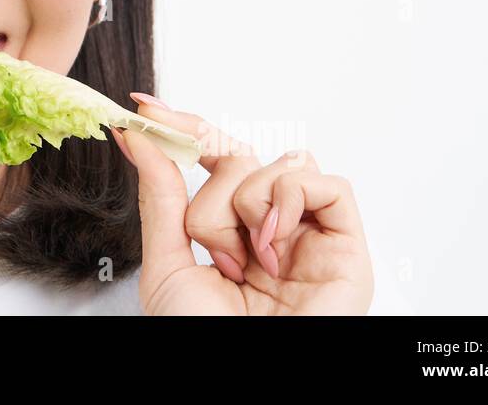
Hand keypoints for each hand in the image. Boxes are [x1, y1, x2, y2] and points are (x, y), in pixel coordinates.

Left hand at [112, 97, 373, 314]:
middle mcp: (271, 229)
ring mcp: (311, 235)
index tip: (145, 109)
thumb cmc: (203, 340)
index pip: (214, 158)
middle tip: (208, 238)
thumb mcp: (168, 264)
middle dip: (214, 191)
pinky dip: (291, 202)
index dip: (185, 128)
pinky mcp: (348, 245)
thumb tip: (139, 138)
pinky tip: (274, 247)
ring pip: (281, 163)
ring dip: (248, 205)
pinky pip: (327, 182)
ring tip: (246, 261)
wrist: (241, 378)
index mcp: (231, 233)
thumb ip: (160, 196)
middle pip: (243, 155)